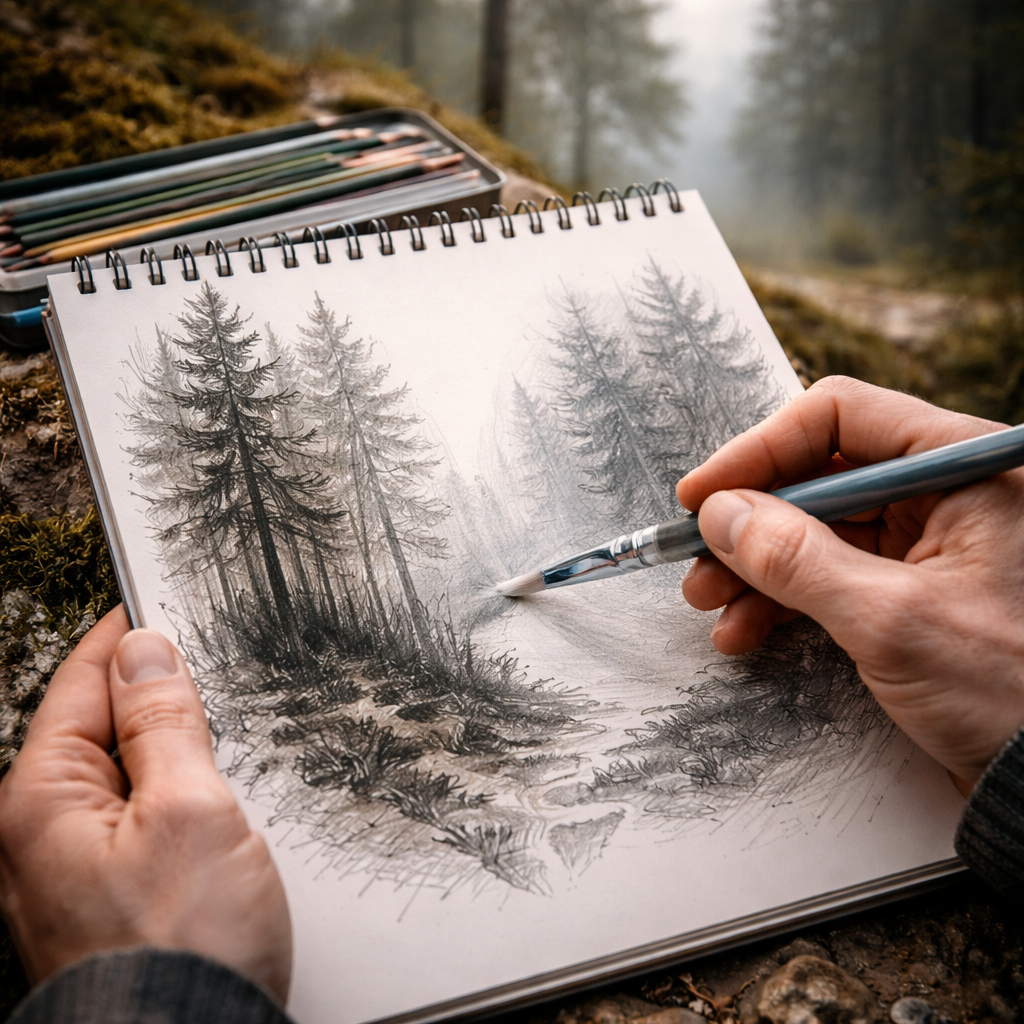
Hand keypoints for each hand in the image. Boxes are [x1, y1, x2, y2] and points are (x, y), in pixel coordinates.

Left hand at [0, 607, 291, 999]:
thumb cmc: (182, 949)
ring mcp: (73, 872)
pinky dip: (173, 793)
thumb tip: (144, 654)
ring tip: (216, 725)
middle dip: (150, 691)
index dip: (122, 638)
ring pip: (123, 775)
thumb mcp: (189, 809)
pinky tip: (210, 796)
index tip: (157, 601)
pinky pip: (136, 819)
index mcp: (42, 801)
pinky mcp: (110, 899)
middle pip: (97, 729)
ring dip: (169, 746)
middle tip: (205, 659)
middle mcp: (42, 836)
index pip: (79, 685)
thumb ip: (164, 724)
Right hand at [677, 376, 1023, 795]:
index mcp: (965, 467)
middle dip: (750, 522)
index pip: (840, 420)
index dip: (759, 452)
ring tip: (710, 604)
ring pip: (816, 529)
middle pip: (819, 477)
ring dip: (756, 565)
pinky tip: (747, 630)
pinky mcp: (911, 589)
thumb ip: (798, 559)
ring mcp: (928, 543)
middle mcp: (945, 493)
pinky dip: (783, 598)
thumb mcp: (891, 620)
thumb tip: (720, 514)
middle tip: (698, 561)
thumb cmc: (1011, 692)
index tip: (703, 495)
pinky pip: (831, 574)